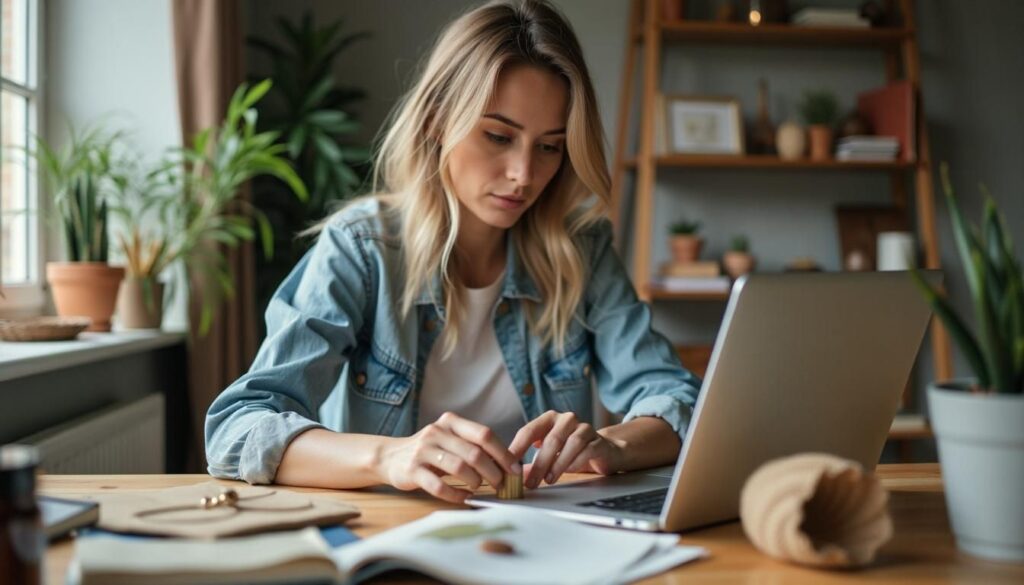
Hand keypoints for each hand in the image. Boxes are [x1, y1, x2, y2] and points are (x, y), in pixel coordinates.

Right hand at [377, 412, 521, 503]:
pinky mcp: (412, 471)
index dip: (503, 453)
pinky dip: (455, 495)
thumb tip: (509, 463)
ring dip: (475, 482)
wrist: (389, 457)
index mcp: (450, 422)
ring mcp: (423, 451)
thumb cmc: (430, 451)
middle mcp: (436, 433)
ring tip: (479, 487)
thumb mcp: (450, 440)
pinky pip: (439, 485)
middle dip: (493, 471)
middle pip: (474, 453)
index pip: (484, 434)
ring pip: (459, 467)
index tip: (514, 469)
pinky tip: (463, 498)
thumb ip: (473, 446)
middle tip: (500, 484)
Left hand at [509, 410, 625, 488]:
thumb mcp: (549, 454)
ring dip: (558, 464)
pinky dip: (575, 462)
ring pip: (571, 443)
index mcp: (549, 418)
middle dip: (539, 463)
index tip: (508, 465)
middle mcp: (567, 419)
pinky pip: (586, 450)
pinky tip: (569, 472)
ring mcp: (584, 428)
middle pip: (551, 439)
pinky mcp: (599, 441)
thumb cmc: (571, 451)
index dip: (517, 448)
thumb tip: (512, 476)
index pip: (529, 430)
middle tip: (530, 482)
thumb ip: (532, 463)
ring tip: (549, 480)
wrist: (604, 451)